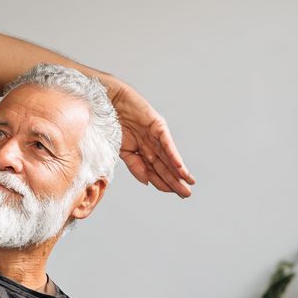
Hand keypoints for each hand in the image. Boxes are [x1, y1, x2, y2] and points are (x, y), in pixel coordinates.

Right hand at [110, 82, 193, 197]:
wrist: (108, 103)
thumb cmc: (112, 124)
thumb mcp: (122, 152)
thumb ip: (135, 166)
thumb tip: (147, 182)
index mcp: (141, 152)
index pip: (155, 172)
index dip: (164, 183)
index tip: (174, 194)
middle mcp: (151, 145)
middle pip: (165, 167)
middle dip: (176, 181)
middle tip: (187, 193)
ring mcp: (155, 136)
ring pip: (169, 157)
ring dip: (179, 171)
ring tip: (188, 182)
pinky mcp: (158, 126)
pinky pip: (167, 144)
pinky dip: (173, 156)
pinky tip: (180, 167)